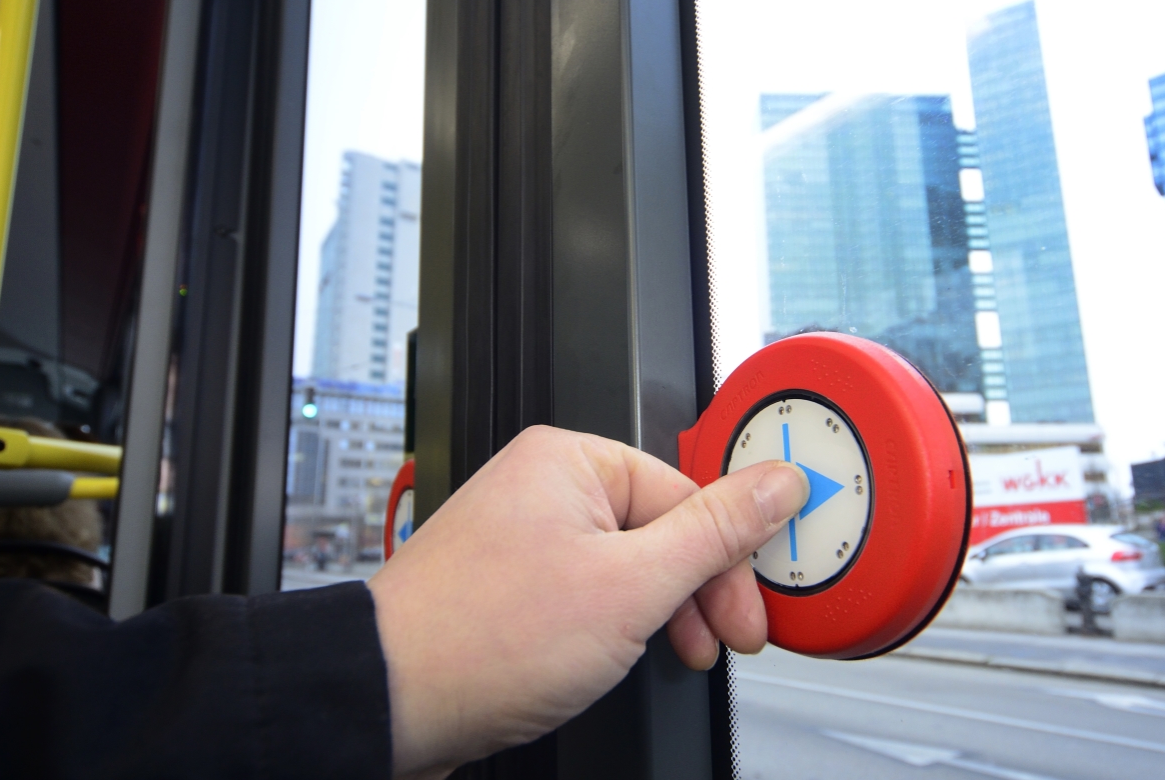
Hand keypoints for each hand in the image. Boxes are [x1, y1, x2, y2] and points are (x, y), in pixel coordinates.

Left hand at [366, 425, 807, 778]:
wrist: (386, 703)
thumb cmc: (482, 639)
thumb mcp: (631, 585)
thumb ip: (716, 533)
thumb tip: (778, 483)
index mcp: (573, 460)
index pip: (692, 496)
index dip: (732, 562)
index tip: (750, 612)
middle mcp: (545, 488)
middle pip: (664, 530)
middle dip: (699, 594)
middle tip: (719, 640)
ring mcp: (525, 538)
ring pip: (631, 567)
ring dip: (662, 616)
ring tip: (668, 655)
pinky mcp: (512, 585)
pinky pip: (592, 591)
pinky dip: (618, 628)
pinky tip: (618, 658)